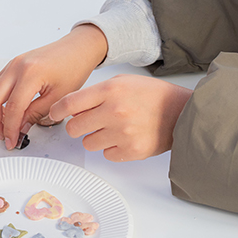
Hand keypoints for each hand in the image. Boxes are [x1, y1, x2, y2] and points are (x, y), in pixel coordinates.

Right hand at [0, 24, 107, 149]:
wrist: (77, 48)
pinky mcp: (12, 65)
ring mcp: (12, 64)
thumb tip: (21, 128)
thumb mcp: (59, 97)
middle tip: (3, 136)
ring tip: (3, 126)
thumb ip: (36, 113)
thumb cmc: (74, 66)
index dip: (9, 129)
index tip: (12, 141)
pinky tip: (6, 112)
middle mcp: (16, 66)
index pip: (12, 108)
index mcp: (30, 73)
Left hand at [49, 74, 192, 160]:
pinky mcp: (131, 151)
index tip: (55, 114)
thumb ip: (95, 93)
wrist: (181, 111)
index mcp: (110, 91)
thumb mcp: (121, 82)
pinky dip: (111, 148)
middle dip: (76, 126)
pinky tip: (123, 137)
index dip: (57, 110)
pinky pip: (106, 155)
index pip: (70, 103)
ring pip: (88, 143)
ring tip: (111, 129)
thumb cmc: (151, 95)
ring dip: (94, 137)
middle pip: (74, 127)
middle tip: (86, 123)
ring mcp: (123, 133)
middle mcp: (114, 112)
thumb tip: (71, 108)